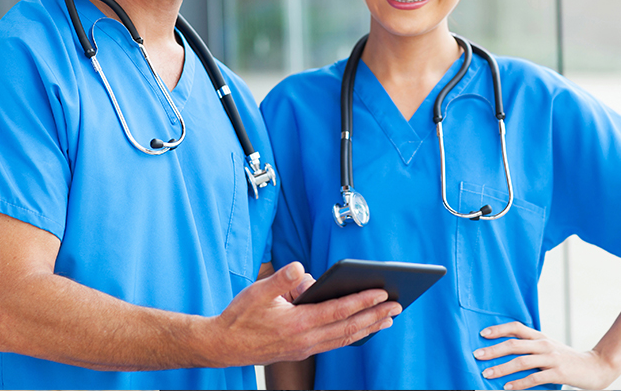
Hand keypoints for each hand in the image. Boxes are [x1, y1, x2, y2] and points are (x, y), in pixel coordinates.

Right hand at [207, 262, 401, 366]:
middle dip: (375, 316)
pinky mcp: (302, 351)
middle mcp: (306, 339)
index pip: (338, 311)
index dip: (362, 302)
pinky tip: (362, 329)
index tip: (382, 293)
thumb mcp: (257, 292)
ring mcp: (305, 348)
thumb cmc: (239, 317)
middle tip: (397, 306)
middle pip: (348, 328)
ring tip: (388, 318)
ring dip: (368, 327)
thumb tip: (300, 268)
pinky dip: (352, 336)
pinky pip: (334, 343)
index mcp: (297, 323)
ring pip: (344, 339)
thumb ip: (281, 280)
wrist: (222, 347)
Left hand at [472, 322, 617, 389]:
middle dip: (493, 349)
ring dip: (502, 368)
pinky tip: (507, 388)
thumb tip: (507, 348)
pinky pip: (534, 378)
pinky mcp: (557, 373)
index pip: (517, 328)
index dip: (499, 329)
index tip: (482, 333)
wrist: (595, 367)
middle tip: (477, 355)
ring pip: (521, 361)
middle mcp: (543, 344)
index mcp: (540, 336)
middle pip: (514, 344)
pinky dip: (519, 383)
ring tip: (487, 373)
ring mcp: (551, 358)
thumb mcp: (549, 347)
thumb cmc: (567, 359)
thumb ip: (531, 346)